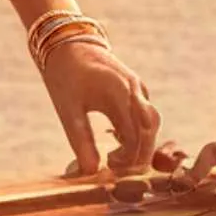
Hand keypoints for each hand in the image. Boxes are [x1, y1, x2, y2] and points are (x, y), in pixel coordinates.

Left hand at [41, 35, 160, 175]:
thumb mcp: (68, 111)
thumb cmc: (64, 75)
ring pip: (151, 122)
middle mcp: (135, 89)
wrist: (67, 42)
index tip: (109, 167)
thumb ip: (81, 142)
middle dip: (139, 155)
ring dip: (139, 144)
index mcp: (119, 93)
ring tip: (116, 159)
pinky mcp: (135, 88)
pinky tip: (117, 142)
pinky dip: (137, 132)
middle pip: (150, 130)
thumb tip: (90, 173)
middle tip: (116, 170)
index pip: (136, 135)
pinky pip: (144, 114)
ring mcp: (137, 88)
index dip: (128, 158)